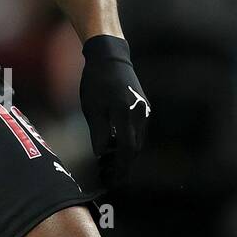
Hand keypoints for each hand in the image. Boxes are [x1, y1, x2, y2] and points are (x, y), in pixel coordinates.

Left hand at [79, 34, 149, 188]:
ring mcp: (143, 111)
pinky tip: (114, 146)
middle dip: (122, 165)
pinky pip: (138, 131)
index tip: (109, 179)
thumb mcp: (92, 108)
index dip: (118, 168)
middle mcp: (139, 114)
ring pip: (137, 141)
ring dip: (125, 155)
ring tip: (108, 164)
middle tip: (107, 176)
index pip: (125, 150)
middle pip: (134, 149)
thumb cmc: (96, 81)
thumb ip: (98, 133)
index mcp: (125, 115)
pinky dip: (128, 142)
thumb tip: (102, 155)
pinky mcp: (143, 107)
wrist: (110, 57)